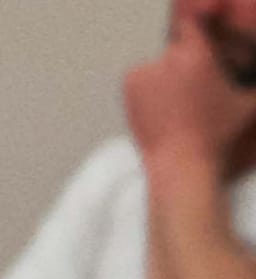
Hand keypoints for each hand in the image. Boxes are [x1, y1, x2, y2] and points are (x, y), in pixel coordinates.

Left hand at [126, 23, 255, 166]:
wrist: (179, 166)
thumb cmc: (217, 136)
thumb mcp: (247, 102)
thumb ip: (253, 81)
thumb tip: (253, 75)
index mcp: (199, 54)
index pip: (193, 20)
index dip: (198, 26)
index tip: (201, 31)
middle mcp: (169, 58)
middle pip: (177, 48)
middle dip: (184, 63)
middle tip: (190, 90)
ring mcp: (145, 73)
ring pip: (157, 65)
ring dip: (164, 76)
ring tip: (174, 105)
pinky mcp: (128, 88)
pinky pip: (138, 78)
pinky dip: (144, 88)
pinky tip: (156, 108)